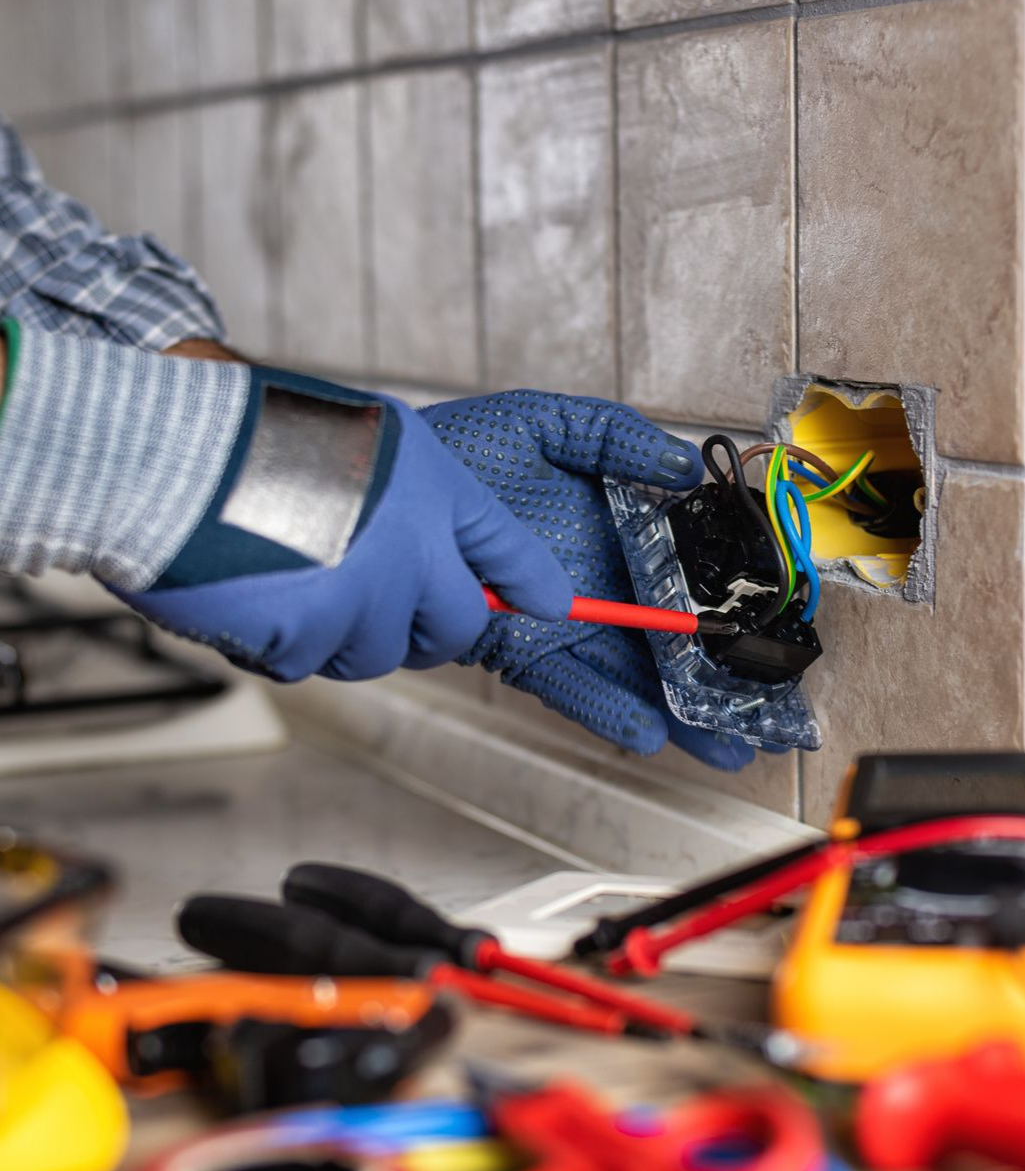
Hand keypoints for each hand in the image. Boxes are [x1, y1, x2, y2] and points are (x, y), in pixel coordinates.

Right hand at [117, 370, 572, 680]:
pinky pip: (308, 662)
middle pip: (453, 629)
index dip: (529, 583)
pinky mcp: (307, 638)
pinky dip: (280, 640)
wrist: (169, 453)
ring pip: (376, 652)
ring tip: (293, 574)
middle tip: (379, 602)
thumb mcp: (361, 437)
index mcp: (427, 486)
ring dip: (342, 631)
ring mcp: (361, 597)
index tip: (548, 604)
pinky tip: (253, 591)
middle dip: (424, 627)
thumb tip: (433, 564)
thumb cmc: (251, 434)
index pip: (505, 548)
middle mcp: (409, 546)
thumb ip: (410, 498)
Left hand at [420, 390, 756, 769]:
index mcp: (613, 533)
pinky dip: (605, 709)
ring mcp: (559, 623)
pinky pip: (567, 685)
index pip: (683, 575)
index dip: (726, 606)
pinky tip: (646, 732)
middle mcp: (596, 584)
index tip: (771, 633)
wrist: (389, 488)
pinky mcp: (517, 651)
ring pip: (630, 675)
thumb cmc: (464, 451)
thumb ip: (615, 437)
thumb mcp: (547, 425)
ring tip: (728, 745)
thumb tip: (684, 467)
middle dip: (718, 681)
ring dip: (678, 713)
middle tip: (772, 719)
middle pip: (667, 640)